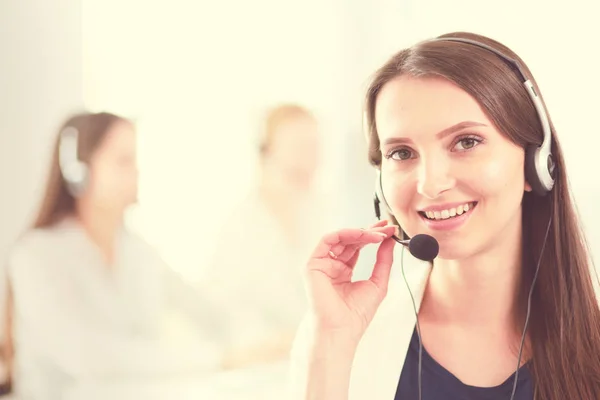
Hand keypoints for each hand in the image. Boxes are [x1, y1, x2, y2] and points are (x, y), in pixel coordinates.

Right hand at [304, 220, 396, 341]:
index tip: (390, 231)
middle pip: (350, 240)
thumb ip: (383, 261)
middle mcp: (331, 265)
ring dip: (361, 232)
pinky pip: (328, 240)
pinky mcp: (313, 264)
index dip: (373, 237)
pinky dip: (346, 234)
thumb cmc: (357, 314)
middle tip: (387, 227)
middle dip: (370, 231)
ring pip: (340, 237)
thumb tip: (389, 240)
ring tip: (379, 233)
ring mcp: (321, 264)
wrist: (342, 330)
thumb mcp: (378, 283)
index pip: (357, 247)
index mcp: (343, 271)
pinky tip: (363, 235)